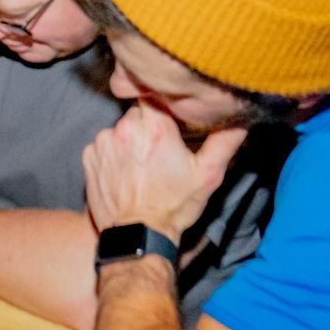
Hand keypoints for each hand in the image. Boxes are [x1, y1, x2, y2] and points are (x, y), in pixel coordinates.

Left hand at [83, 105, 248, 240]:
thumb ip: (224, 141)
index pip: (155, 94)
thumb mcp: (208, 175)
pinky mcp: (89, 156)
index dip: (162, 104)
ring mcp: (104, 142)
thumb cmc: (173, 206)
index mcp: (156, 128)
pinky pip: (103, 144)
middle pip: (137, 112)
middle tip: (159, 150)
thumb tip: (240, 119)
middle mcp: (126, 129)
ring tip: (141, 165)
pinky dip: (112, 153)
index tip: (170, 118)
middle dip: (148, 125)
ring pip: (119, 128)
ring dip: (129, 140)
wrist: (137, 236)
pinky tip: (124, 172)